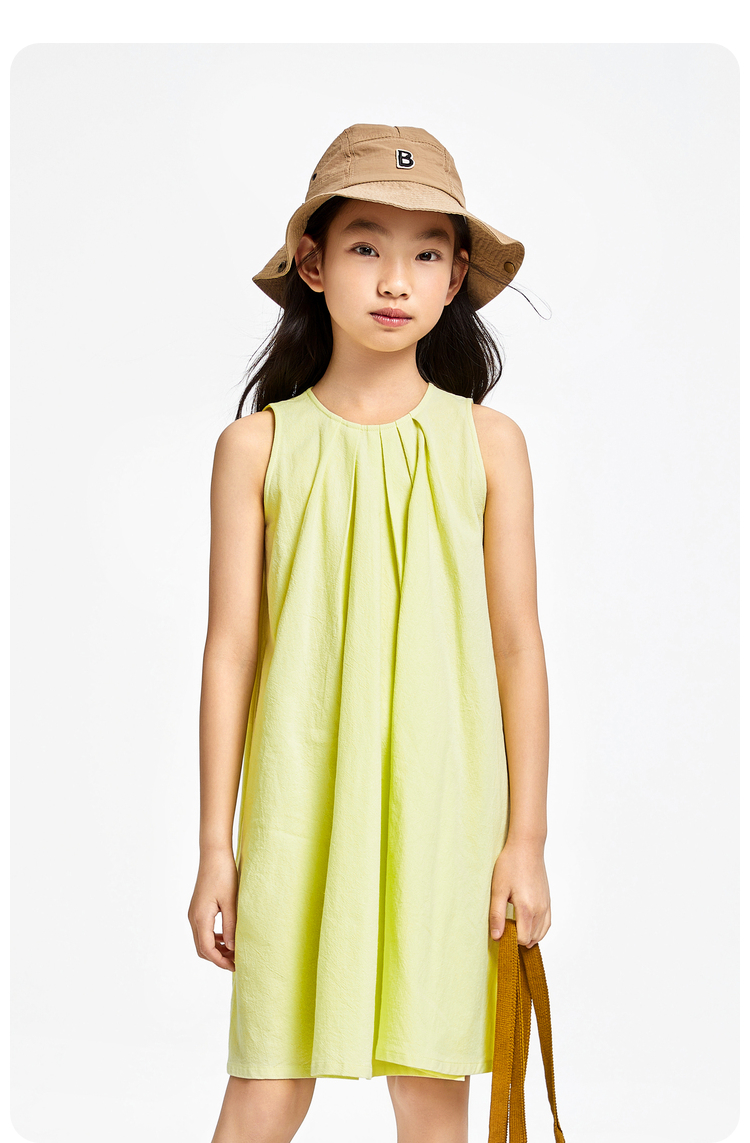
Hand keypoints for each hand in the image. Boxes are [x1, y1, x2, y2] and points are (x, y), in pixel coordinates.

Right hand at [187, 848, 238, 970]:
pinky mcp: (198, 909)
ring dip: (216, 949)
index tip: (235, 966)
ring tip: (234, 952)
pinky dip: (214, 938)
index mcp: (201, 918)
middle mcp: (193, 918)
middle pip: (202, 948)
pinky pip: (203, 930)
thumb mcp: (231, 902)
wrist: (214, 855)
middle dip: (218, 958)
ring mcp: (194, 913)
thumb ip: (231, 926)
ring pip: (202, 940)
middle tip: (236, 962)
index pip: (207, 949)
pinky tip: (228, 937)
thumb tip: (233, 948)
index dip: (221, 961)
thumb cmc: (224, 875)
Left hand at [489, 839, 550, 948]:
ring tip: (514, 928)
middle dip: (518, 938)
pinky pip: (547, 923)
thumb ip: (497, 915)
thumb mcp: (498, 889)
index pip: (522, 939)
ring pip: (541, 933)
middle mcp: (540, 910)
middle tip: (505, 927)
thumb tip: (497, 937)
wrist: (527, 846)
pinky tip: (528, 926)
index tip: (500, 931)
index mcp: (527, 909)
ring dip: (529, 935)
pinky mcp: (548, 900)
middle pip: (532, 938)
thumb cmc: (511, 864)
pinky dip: (539, 930)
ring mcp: (546, 905)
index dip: (510, 939)